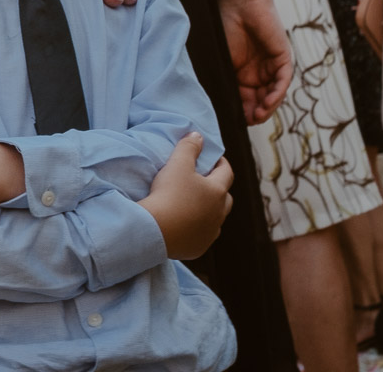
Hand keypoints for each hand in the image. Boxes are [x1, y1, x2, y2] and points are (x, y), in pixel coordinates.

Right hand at [140, 132, 233, 259]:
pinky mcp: (199, 247)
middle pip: (225, 198)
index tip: (214, 158)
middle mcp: (219, 213)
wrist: (156, 230)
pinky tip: (186, 225)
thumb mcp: (177, 165)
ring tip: (195, 205)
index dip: (221, 163)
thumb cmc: (169, 193)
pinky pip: (203, 236)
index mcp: (217, 191)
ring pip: (216, 219)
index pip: (226, 173)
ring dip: (210, 211)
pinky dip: (198, 229)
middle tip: (205, 182)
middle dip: (218, 188)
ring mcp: (210, 233)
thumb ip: (189, 147)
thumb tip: (198, 135)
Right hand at [218, 0, 290, 123]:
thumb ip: (224, 80)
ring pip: (273, 94)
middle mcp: (259, 72)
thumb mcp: (222, 60)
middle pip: (261, 100)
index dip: (242, 112)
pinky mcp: (283, 58)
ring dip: (267, 107)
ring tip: (258, 116)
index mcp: (242, 74)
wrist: (238, 3)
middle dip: (255, 113)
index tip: (236, 121)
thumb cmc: (225, 26)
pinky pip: (283, 81)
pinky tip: (268, 102)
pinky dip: (277, 93)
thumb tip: (219, 104)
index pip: (245, 99)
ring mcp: (272, 66)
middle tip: (248, 121)